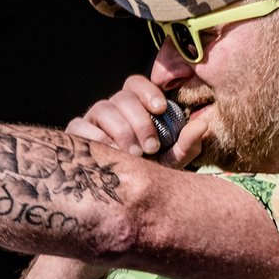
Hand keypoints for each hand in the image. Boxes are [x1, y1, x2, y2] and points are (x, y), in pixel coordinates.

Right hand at [65, 74, 205, 167]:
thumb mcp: (171, 160)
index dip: (147, 92)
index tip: (160, 109)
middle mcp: (111, 108)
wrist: (123, 194)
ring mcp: (92, 120)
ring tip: (134, 154)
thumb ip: (186, 143)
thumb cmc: (148, 171)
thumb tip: (202, 124)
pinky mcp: (76, 134)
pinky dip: (96, 138)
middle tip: (151, 146)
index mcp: (133, 106)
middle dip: (139, 121)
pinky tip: (110, 154)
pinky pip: (80, 127)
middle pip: (121, 97)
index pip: (135, 84)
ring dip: (121, 130)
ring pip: (102, 109)